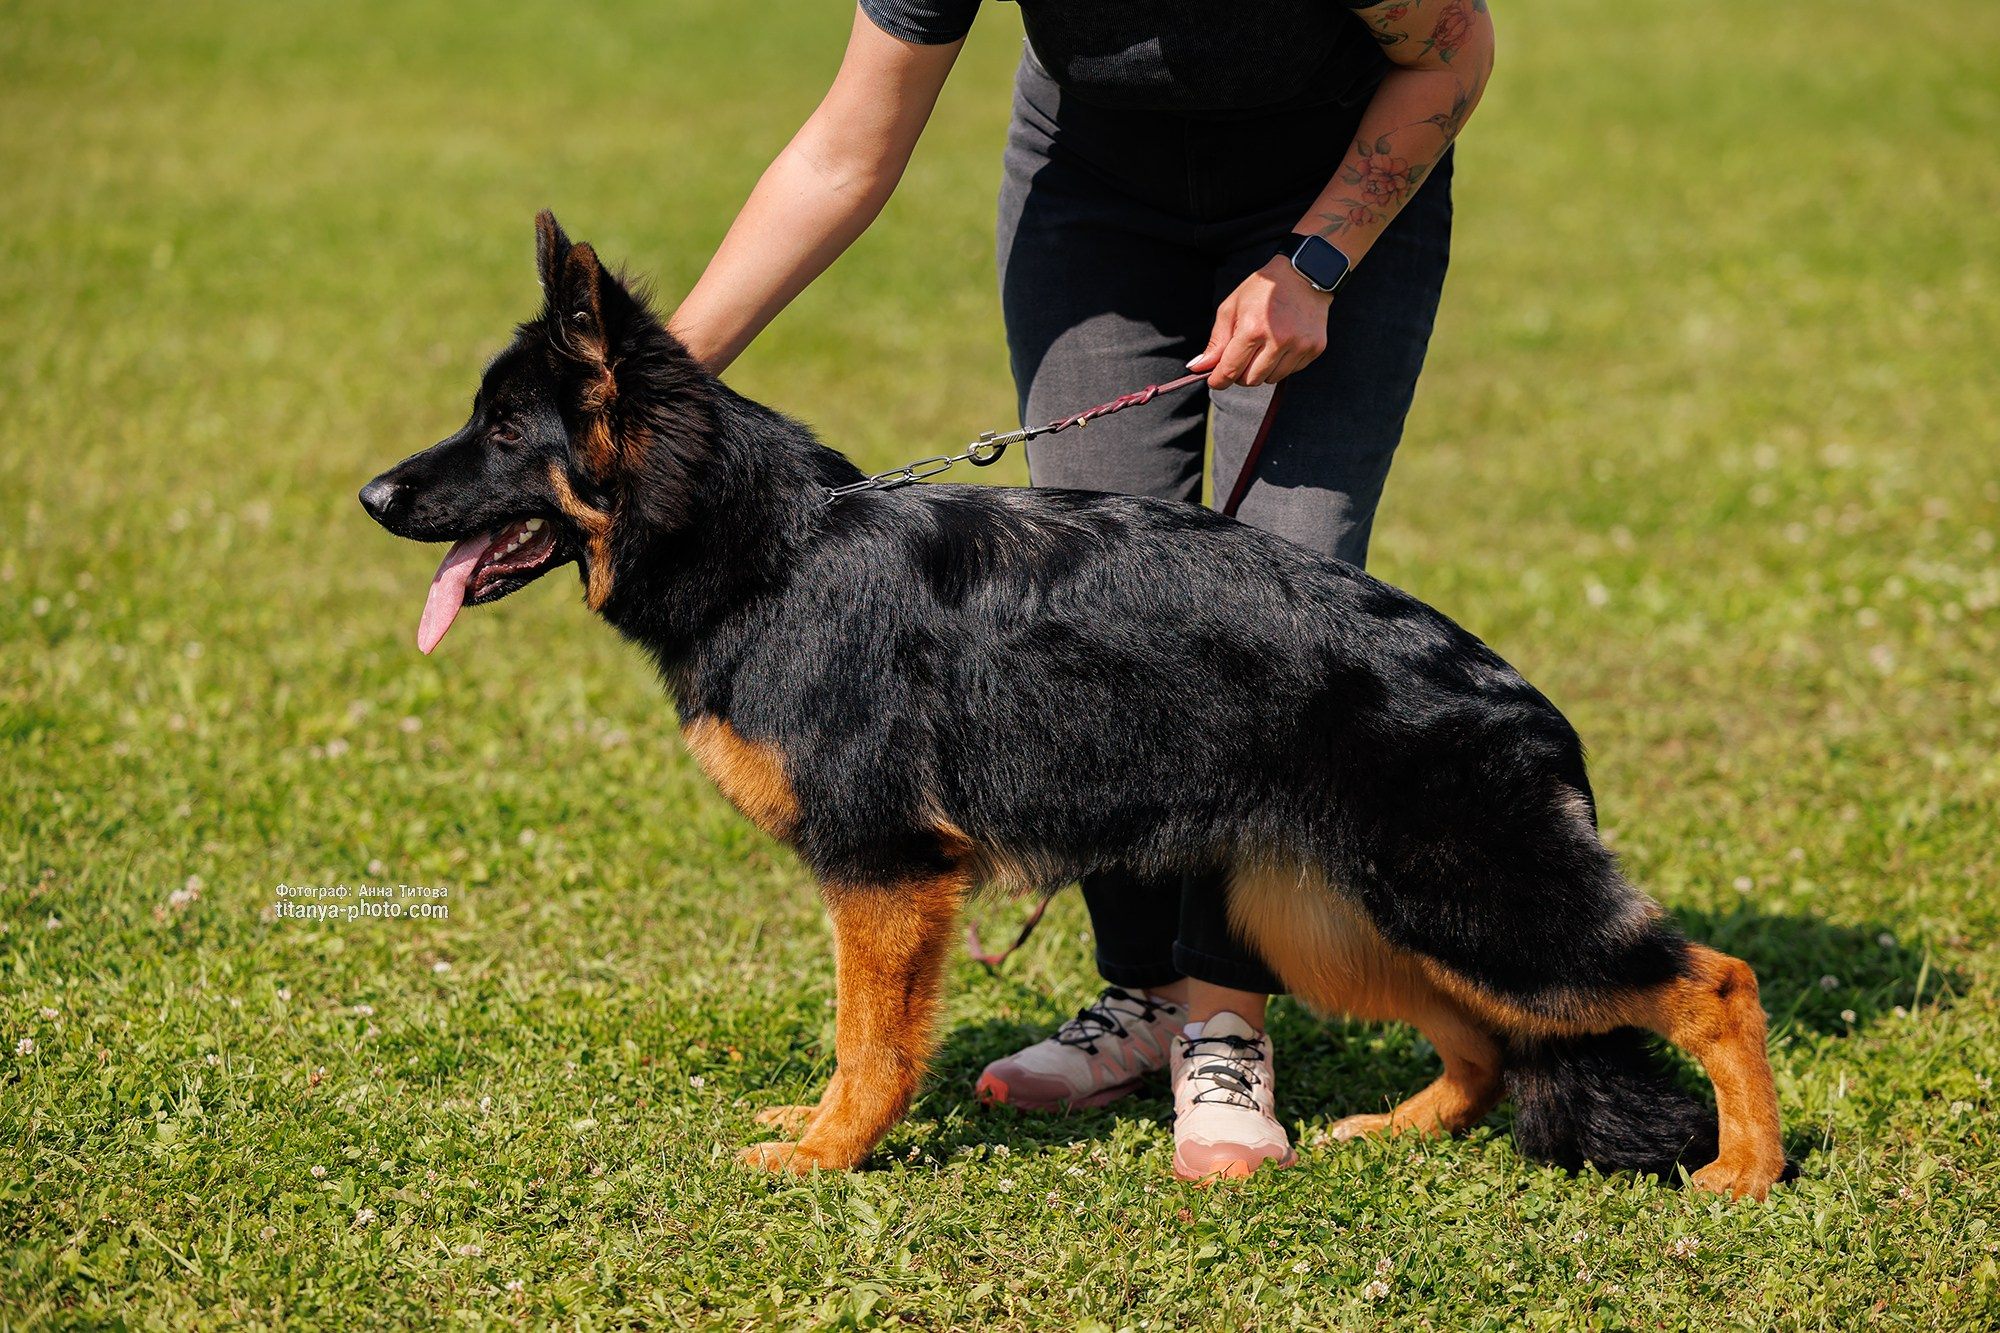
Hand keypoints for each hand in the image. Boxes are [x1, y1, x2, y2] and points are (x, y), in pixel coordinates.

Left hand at [1188, 256, 1334, 389]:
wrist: (1303, 274)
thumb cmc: (1262, 290)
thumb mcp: (1231, 308)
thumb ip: (1216, 342)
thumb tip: (1199, 367)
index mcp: (1253, 328)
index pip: (1231, 370)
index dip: (1218, 380)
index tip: (1214, 380)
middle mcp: (1278, 340)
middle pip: (1251, 380)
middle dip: (1240, 374)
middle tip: (1240, 358)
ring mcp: (1299, 345)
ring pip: (1271, 379)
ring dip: (1262, 369)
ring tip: (1263, 346)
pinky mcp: (1315, 348)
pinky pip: (1291, 371)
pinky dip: (1281, 364)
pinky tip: (1282, 343)